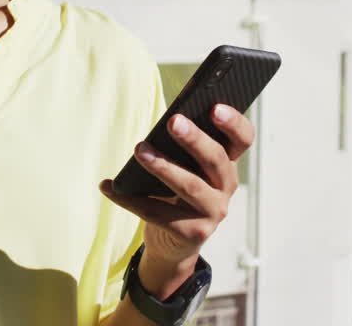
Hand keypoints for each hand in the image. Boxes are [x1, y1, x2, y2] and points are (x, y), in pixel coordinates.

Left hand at [99, 104, 253, 293]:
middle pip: (216, 160)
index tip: (215, 107)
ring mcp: (213, 213)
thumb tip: (155, 132)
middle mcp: (226, 187)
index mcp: (227, 163)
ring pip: (190, 186)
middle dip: (195, 140)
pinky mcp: (193, 234)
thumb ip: (178, 150)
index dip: (233, 123)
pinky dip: (130, 199)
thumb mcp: (183, 168)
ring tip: (139, 150)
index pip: (242, 139)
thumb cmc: (175, 192)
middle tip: (172, 121)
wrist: (173, 243)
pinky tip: (108, 186)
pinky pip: (157, 213)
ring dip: (163, 166)